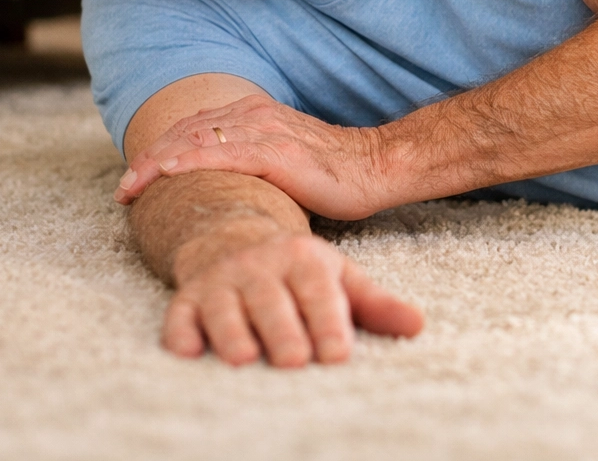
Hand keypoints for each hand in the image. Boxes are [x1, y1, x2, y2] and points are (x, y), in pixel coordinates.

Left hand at [115, 95, 391, 219]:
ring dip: (156, 163)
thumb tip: (222, 186)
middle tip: (122, 188)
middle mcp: (255, 114)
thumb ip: (252, 160)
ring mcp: (265, 131)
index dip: (159, 150)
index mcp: (254, 113)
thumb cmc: (334, 172)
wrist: (377, 167)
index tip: (134, 178)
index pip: (193, 128)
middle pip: (185, 132)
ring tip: (130, 186)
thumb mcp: (283, 160)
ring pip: (195, 140)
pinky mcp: (277, 152)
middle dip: (148, 159)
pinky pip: (222, 154)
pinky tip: (164, 173)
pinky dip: (187, 162)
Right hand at [166, 227, 423, 366]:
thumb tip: (419, 325)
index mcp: (302, 258)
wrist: (234, 237)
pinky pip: (179, 315)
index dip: (328, 322)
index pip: (317, 290)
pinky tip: (186, 353)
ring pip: (224, 309)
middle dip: (282, 330)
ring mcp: (220, 280)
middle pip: (270, 301)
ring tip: (244, 360)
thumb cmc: (299, 272)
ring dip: (232, 334)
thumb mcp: (339, 278)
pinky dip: (180, 333)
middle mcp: (259, 265)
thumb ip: (376, 304)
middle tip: (294, 360)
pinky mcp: (187, 297)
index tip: (338, 355)